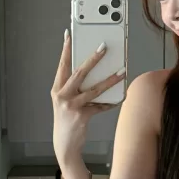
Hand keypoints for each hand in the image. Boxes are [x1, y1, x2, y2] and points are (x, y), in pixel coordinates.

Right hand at [51, 31, 125, 167]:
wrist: (64, 144)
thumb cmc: (66, 120)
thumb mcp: (65, 101)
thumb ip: (75, 87)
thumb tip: (94, 72)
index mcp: (57, 88)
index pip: (62, 64)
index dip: (66, 49)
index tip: (70, 34)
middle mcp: (61, 95)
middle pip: (79, 72)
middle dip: (92, 58)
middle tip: (103, 46)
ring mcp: (71, 106)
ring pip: (93, 89)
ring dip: (109, 80)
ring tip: (121, 72)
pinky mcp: (81, 116)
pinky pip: (100, 106)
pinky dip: (110, 102)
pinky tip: (120, 97)